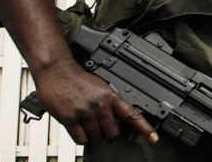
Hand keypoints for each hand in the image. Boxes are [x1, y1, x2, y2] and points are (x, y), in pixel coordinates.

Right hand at [33, 60, 156, 144]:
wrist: (57, 71)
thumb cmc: (78, 79)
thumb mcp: (101, 87)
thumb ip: (110, 102)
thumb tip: (119, 119)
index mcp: (110, 95)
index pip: (132, 115)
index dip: (144, 128)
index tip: (153, 138)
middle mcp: (100, 104)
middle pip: (113, 133)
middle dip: (109, 136)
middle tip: (104, 132)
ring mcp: (85, 112)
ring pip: (97, 138)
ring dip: (94, 137)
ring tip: (89, 126)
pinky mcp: (70, 118)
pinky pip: (81, 139)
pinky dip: (82, 139)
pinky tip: (80, 130)